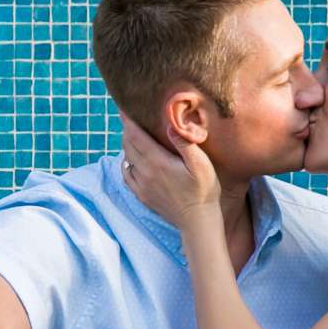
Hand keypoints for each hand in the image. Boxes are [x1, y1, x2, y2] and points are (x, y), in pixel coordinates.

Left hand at [117, 112, 219, 229]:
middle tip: (129, 117)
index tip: (123, 107)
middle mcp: (144, 172)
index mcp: (157, 161)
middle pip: (127, 144)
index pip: (134, 135)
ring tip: (133, 135)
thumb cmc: (204, 191)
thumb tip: (172, 125)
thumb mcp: (201, 164)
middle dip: (127, 129)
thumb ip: (185, 144)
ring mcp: (141, 185)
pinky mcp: (142, 195)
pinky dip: (126, 163)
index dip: (127, 120)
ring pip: (126, 158)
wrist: (197, 221)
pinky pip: (126, 175)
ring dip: (127, 145)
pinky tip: (131, 160)